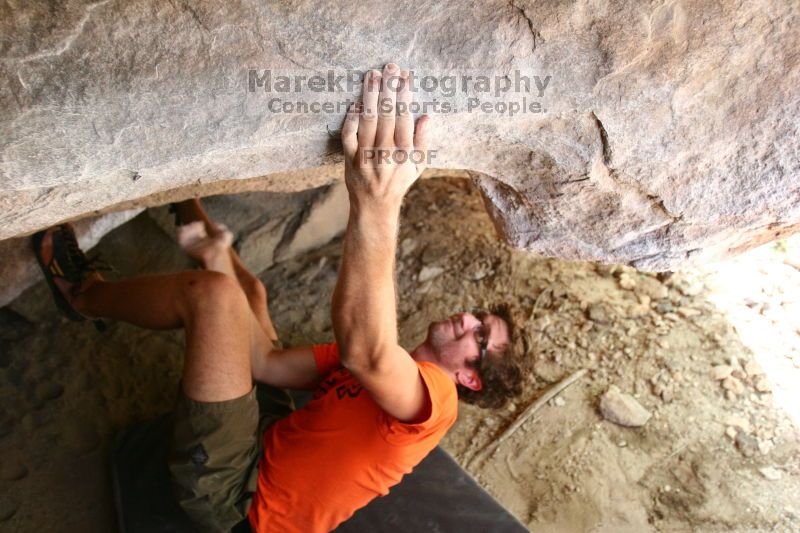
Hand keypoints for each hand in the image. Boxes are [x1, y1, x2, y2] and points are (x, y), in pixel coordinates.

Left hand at [341, 63, 429, 210]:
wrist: (375, 205)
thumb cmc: (399, 180)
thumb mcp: (418, 164)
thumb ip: (423, 140)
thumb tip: (426, 116)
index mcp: (404, 153)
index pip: (405, 118)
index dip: (405, 95)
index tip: (405, 76)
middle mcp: (385, 153)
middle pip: (386, 114)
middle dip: (388, 88)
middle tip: (390, 66)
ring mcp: (366, 155)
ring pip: (367, 120)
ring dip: (369, 95)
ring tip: (372, 75)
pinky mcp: (349, 158)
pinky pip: (348, 135)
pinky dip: (351, 119)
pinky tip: (355, 102)